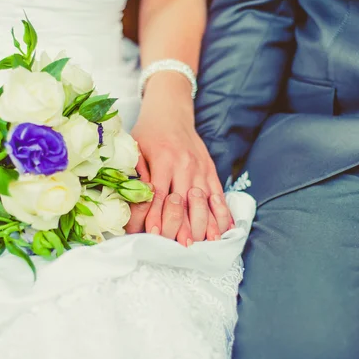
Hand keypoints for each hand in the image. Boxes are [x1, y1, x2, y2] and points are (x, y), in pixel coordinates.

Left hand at [125, 72, 231, 244]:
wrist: (171, 111)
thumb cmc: (148, 133)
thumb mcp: (135, 147)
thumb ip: (137, 172)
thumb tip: (134, 200)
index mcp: (164, 159)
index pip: (159, 194)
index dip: (156, 216)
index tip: (153, 235)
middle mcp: (185, 165)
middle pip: (184, 201)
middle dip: (182, 225)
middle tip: (181, 247)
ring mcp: (200, 168)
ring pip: (204, 200)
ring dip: (205, 223)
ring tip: (205, 243)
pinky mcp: (211, 170)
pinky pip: (218, 194)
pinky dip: (221, 213)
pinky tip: (224, 230)